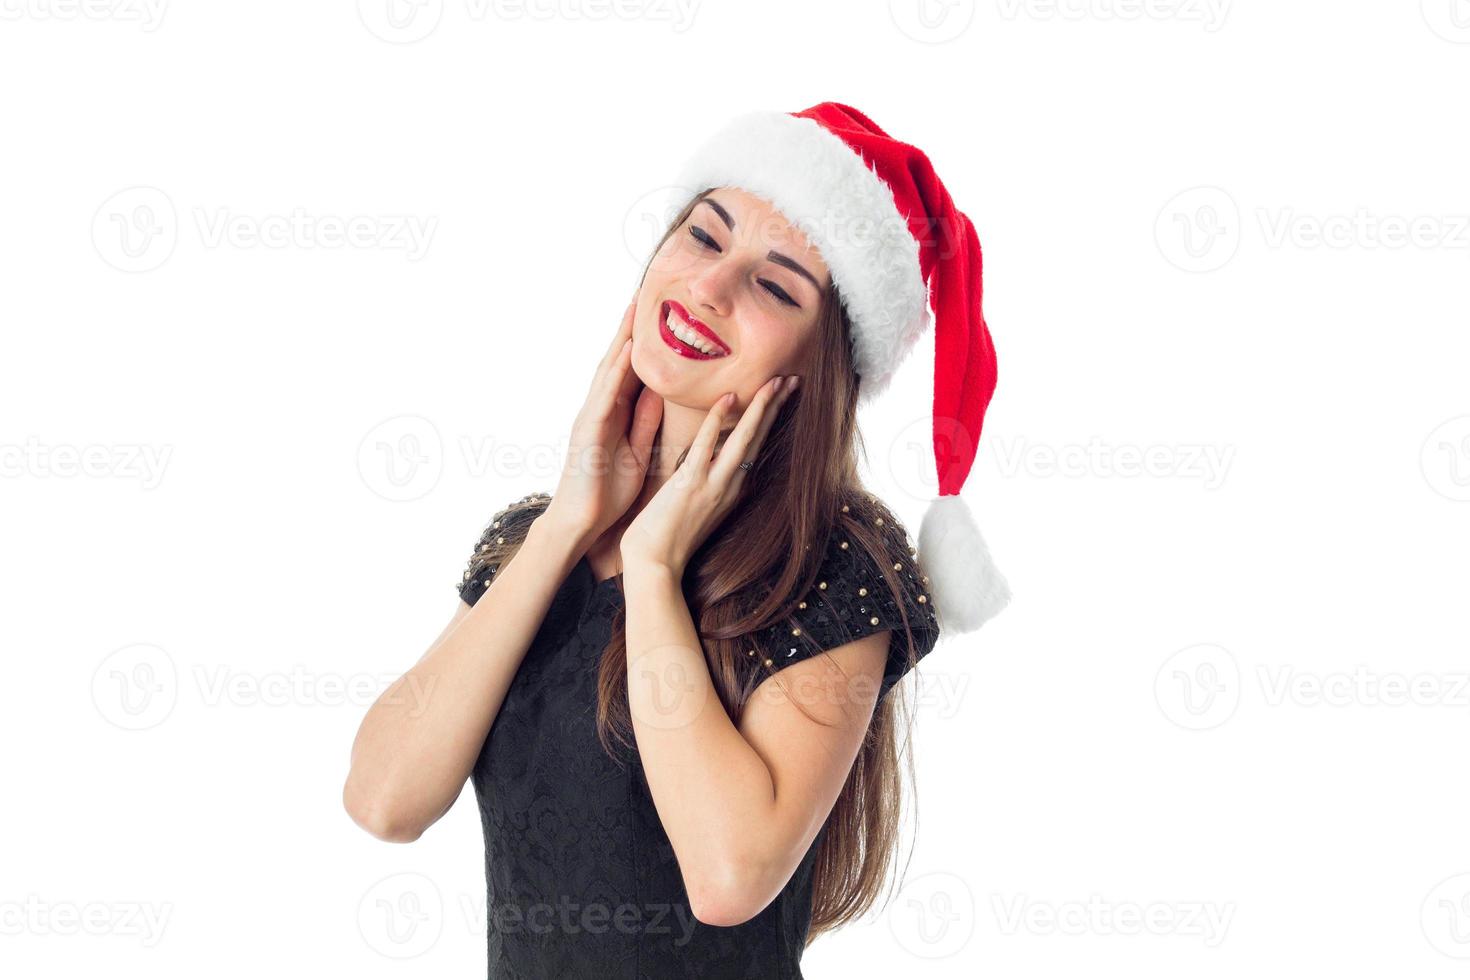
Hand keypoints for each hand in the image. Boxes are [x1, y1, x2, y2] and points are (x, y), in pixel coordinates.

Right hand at [542, 296, 662, 546]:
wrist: (582, 523)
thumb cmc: (607, 492)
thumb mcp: (636, 451)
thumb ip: (645, 422)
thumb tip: (660, 394)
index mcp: (613, 414)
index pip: (630, 372)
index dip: (641, 343)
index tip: (656, 315)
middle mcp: (600, 409)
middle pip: (616, 363)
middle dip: (628, 330)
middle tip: (642, 294)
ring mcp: (591, 417)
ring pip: (608, 371)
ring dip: (621, 339)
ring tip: (634, 309)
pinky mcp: (588, 431)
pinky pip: (605, 396)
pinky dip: (616, 372)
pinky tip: (627, 351)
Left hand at [620, 374, 799, 577]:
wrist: (655, 565)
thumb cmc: (669, 538)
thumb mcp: (698, 504)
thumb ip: (708, 480)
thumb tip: (710, 457)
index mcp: (733, 489)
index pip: (756, 446)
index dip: (771, 419)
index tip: (781, 394)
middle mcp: (731, 486)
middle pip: (760, 438)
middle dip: (777, 406)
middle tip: (793, 378)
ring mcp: (714, 484)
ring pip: (745, 439)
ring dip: (762, 408)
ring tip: (776, 382)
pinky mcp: (691, 483)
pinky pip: (707, 444)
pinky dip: (718, 420)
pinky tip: (729, 397)